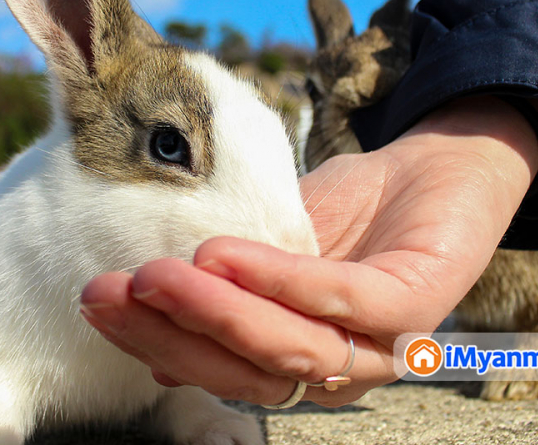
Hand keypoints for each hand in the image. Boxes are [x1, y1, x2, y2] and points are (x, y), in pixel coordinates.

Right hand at [80, 96, 537, 406]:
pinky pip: (341, 304)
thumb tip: (149, 321)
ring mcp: (381, 344)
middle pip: (247, 373)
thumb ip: (221, 285)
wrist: (437, 164)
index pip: (221, 370)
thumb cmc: (352, 210)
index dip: (156, 340)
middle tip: (117, 289)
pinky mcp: (415, 305)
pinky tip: (224, 251)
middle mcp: (338, 368)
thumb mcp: (270, 245)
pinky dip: (279, 281)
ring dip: (217, 313)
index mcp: (300, 359)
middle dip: (174, 333)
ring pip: (290, 349)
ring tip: (162, 272)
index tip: (100, 299)